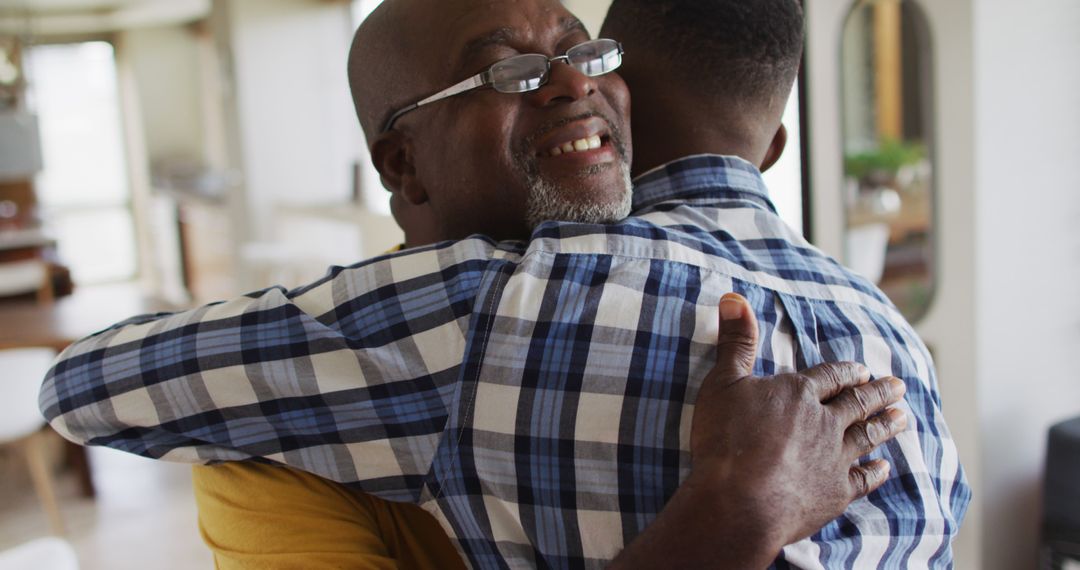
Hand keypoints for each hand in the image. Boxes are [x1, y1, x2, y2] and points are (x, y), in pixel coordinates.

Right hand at [689, 292, 906, 552]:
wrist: (739, 503)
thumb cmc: (725, 441)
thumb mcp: (723, 382)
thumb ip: (735, 341)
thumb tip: (734, 297)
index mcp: (799, 394)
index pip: (830, 376)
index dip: (847, 372)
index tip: (864, 370)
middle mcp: (824, 423)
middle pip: (858, 403)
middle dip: (879, 393)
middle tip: (900, 386)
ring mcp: (834, 459)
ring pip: (867, 436)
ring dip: (886, 425)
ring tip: (903, 417)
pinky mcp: (835, 492)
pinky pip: (863, 479)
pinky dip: (877, 472)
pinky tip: (885, 468)